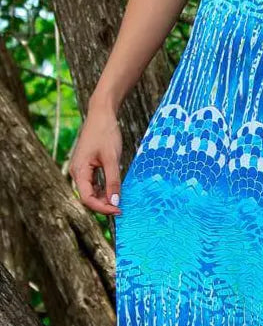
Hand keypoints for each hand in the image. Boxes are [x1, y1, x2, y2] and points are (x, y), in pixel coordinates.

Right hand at [69, 97, 122, 215]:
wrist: (102, 115)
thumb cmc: (105, 133)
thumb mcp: (112, 158)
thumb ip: (113, 181)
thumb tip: (115, 202)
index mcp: (79, 171)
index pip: (87, 199)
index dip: (102, 208)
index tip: (118, 210)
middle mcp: (77, 172)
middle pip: (88, 197)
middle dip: (104, 205)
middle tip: (122, 208)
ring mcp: (82, 170)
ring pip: (91, 192)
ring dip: (104, 198)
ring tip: (120, 200)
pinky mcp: (88, 167)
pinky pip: (94, 184)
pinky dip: (104, 190)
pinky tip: (116, 191)